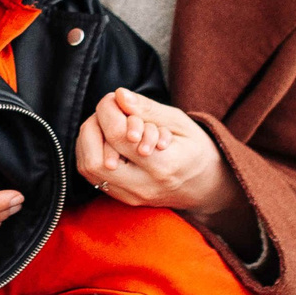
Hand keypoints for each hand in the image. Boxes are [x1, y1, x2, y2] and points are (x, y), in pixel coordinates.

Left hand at [75, 88, 234, 211]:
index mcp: (163, 165)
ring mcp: (131, 196)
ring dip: (89, 139)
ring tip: (108, 124)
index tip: (115, 99)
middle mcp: (143, 186)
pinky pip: (93, 176)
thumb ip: (148, 109)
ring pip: (88, 168)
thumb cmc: (197, 150)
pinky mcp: (123, 198)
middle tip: (110, 112)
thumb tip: (119, 96)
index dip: (108, 111)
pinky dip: (92, 151)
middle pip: (95, 159)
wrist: (207, 187)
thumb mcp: (180, 122)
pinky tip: (107, 139)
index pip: (117, 136)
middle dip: (93, 126)